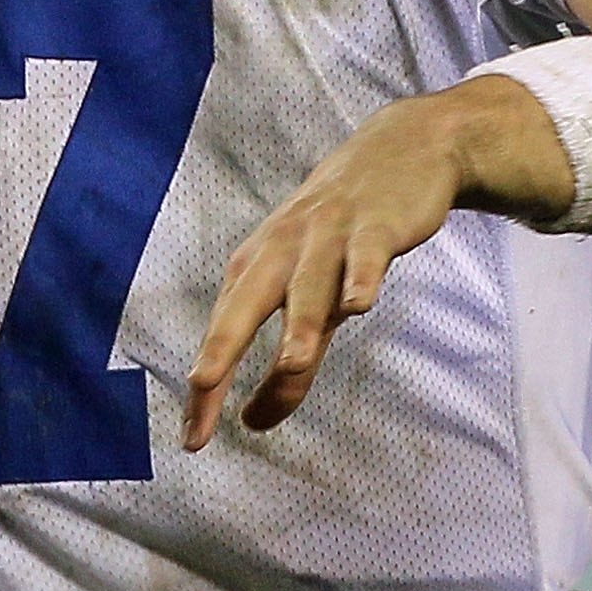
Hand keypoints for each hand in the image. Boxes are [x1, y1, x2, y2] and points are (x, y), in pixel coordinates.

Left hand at [184, 79, 554, 450]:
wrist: (400, 151)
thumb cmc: (341, 235)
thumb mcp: (311, 295)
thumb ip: (289, 362)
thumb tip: (255, 423)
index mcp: (256, 267)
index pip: (222, 333)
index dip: (205, 387)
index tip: (191, 439)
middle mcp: (282, 250)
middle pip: (246, 304)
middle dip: (223, 349)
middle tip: (201, 390)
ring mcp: (328, 236)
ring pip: (308, 286)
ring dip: (299, 324)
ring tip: (290, 365)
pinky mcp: (375, 227)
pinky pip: (365, 256)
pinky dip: (361, 277)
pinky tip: (360, 303)